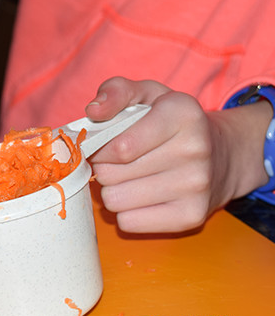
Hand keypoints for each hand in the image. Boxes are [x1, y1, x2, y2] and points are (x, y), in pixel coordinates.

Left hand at [85, 77, 270, 232]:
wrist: (222, 156)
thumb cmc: (171, 124)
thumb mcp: (147, 95)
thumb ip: (115, 92)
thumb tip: (93, 111)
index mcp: (181, 114)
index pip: (118, 147)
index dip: (99, 149)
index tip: (103, 146)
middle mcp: (194, 149)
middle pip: (111, 174)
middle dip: (105, 168)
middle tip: (120, 162)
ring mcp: (196, 186)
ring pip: (115, 200)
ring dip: (114, 190)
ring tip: (132, 178)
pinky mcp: (191, 217)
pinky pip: (128, 222)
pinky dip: (127, 212)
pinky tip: (142, 197)